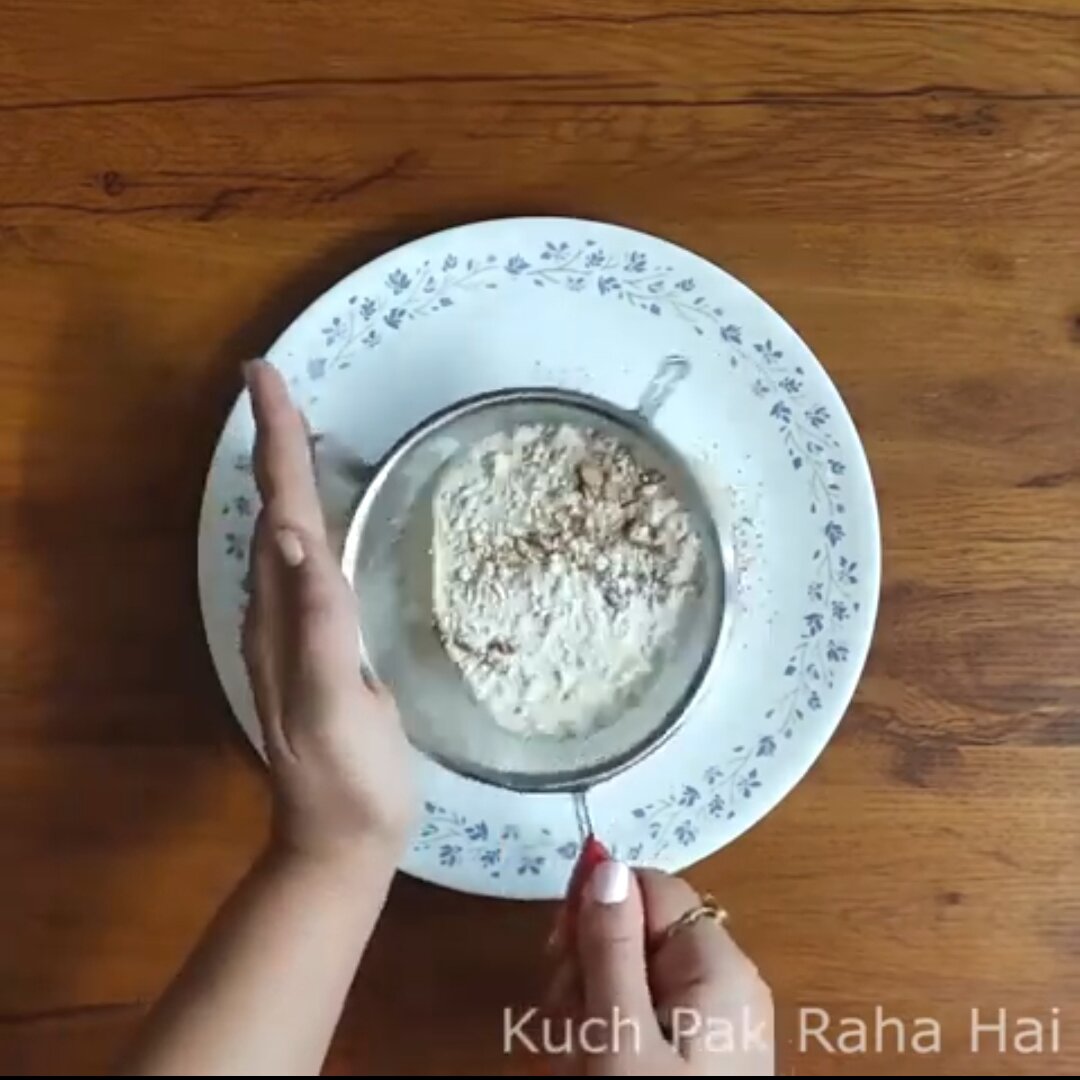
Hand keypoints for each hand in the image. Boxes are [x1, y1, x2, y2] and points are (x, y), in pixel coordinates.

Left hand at [241, 359, 414, 866]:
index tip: (265, 378)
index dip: (274, 443)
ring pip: (283, 537)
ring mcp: (293, 633)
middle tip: (276, 386)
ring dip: (283, 478)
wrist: (341, 841)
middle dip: (273, 445)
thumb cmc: (350, 780)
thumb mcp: (337, 706)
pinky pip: (304, 566)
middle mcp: (278, 614)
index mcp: (288, 615)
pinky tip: (317, 522)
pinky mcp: (317, 649)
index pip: (279, 511)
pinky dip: (304, 522)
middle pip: (273, 511)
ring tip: (294, 432)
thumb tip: (292, 537)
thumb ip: (316, 624)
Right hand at [546, 863, 773, 1075]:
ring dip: (589, 1008)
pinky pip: (645, 1017)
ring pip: (631, 977)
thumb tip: (606, 862)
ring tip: (579, 1060)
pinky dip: (611, 1036)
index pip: (649, 886)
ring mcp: (718, 1021)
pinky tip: (594, 1068)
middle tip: (569, 1026)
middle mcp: (726, 980)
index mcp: (718, 962)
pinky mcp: (705, 1055)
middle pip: (636, 931)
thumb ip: (611, 948)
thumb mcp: (621, 1036)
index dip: (595, 909)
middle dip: (587, 968)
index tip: (558, 956)